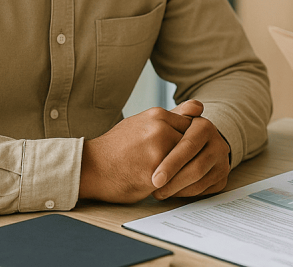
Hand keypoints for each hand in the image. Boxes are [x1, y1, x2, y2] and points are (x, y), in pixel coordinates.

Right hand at [79, 101, 199, 202]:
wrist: (92, 167)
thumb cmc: (118, 146)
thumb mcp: (143, 123)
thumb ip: (173, 116)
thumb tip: (200, 107)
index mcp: (158, 115)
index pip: (191, 126)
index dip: (188, 141)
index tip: (181, 151)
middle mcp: (160, 129)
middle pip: (191, 144)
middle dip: (187, 157)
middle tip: (179, 166)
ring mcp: (158, 151)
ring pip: (186, 162)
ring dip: (181, 171)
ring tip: (169, 175)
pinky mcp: (155, 174)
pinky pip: (176, 179)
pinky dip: (173, 184)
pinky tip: (162, 186)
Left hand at [150, 101, 230, 199]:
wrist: (190, 146)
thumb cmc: (173, 133)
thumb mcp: (173, 120)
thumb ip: (179, 112)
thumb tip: (195, 106)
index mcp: (205, 127)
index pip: (189, 147)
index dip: (172, 163)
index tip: (156, 178)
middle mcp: (219, 144)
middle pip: (196, 168)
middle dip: (174, 182)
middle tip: (155, 191)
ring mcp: (223, 162)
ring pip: (200, 182)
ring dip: (177, 190)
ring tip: (158, 192)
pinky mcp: (222, 178)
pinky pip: (204, 191)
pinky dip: (185, 194)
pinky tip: (172, 192)